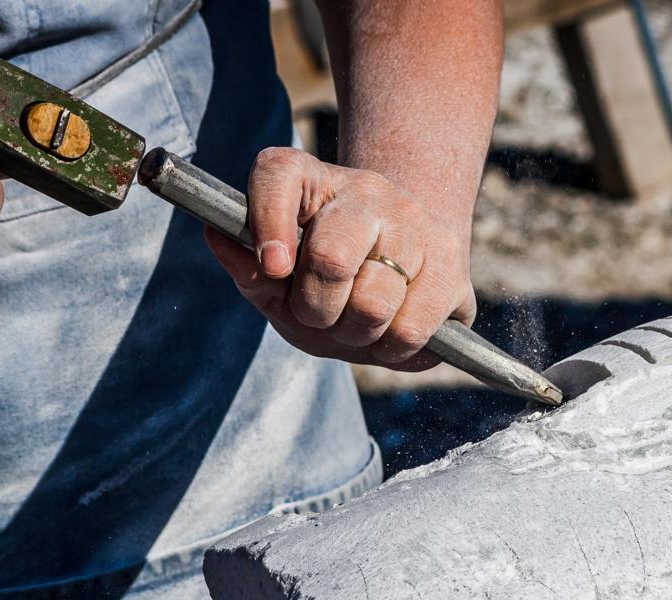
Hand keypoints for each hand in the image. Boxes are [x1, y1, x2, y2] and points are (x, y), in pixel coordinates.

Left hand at [205, 147, 475, 369]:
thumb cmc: (329, 272)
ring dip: (355, 336)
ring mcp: (417, 225)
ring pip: (374, 305)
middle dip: (315, 309)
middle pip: (331, 259)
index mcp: (312, 180)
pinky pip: (410, 331)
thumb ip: (249, 270)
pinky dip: (391, 351)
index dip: (268, 224)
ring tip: (357, 325)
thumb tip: (218, 237)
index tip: (274, 268)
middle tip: (319, 313)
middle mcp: (368, 192)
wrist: (408, 255)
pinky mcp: (454, 267)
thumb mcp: (281, 275)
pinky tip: (389, 334)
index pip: (279, 176)